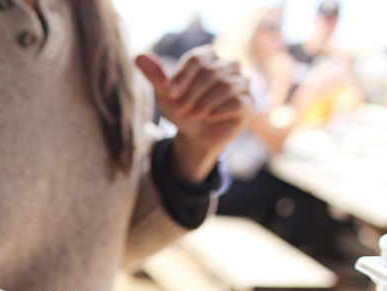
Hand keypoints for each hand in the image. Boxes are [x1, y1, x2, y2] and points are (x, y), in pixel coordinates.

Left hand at [135, 46, 253, 182]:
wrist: (194, 136)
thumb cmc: (181, 110)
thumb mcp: (165, 95)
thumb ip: (155, 76)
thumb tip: (138, 57)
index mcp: (209, 58)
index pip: (198, 57)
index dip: (183, 75)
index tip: (169, 93)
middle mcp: (229, 67)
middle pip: (212, 72)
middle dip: (192, 93)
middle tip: (180, 110)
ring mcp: (242, 84)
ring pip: (227, 85)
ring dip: (204, 103)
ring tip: (193, 115)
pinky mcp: (248, 104)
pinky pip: (238, 102)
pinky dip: (219, 111)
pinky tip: (208, 118)